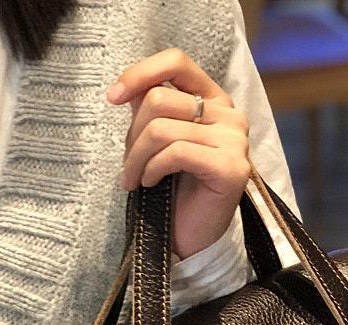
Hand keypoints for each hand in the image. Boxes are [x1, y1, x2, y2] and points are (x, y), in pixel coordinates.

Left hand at [106, 48, 250, 259]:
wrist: (192, 238)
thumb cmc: (176, 191)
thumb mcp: (159, 143)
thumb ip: (150, 110)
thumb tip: (128, 89)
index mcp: (215, 100)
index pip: (177, 62)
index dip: (140, 73)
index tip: (112, 98)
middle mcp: (230, 115)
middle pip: (160, 98)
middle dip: (132, 134)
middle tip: (128, 164)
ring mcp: (235, 141)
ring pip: (162, 128)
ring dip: (136, 157)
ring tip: (133, 178)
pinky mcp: (231, 168)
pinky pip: (175, 152)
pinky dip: (152, 168)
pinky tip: (149, 183)